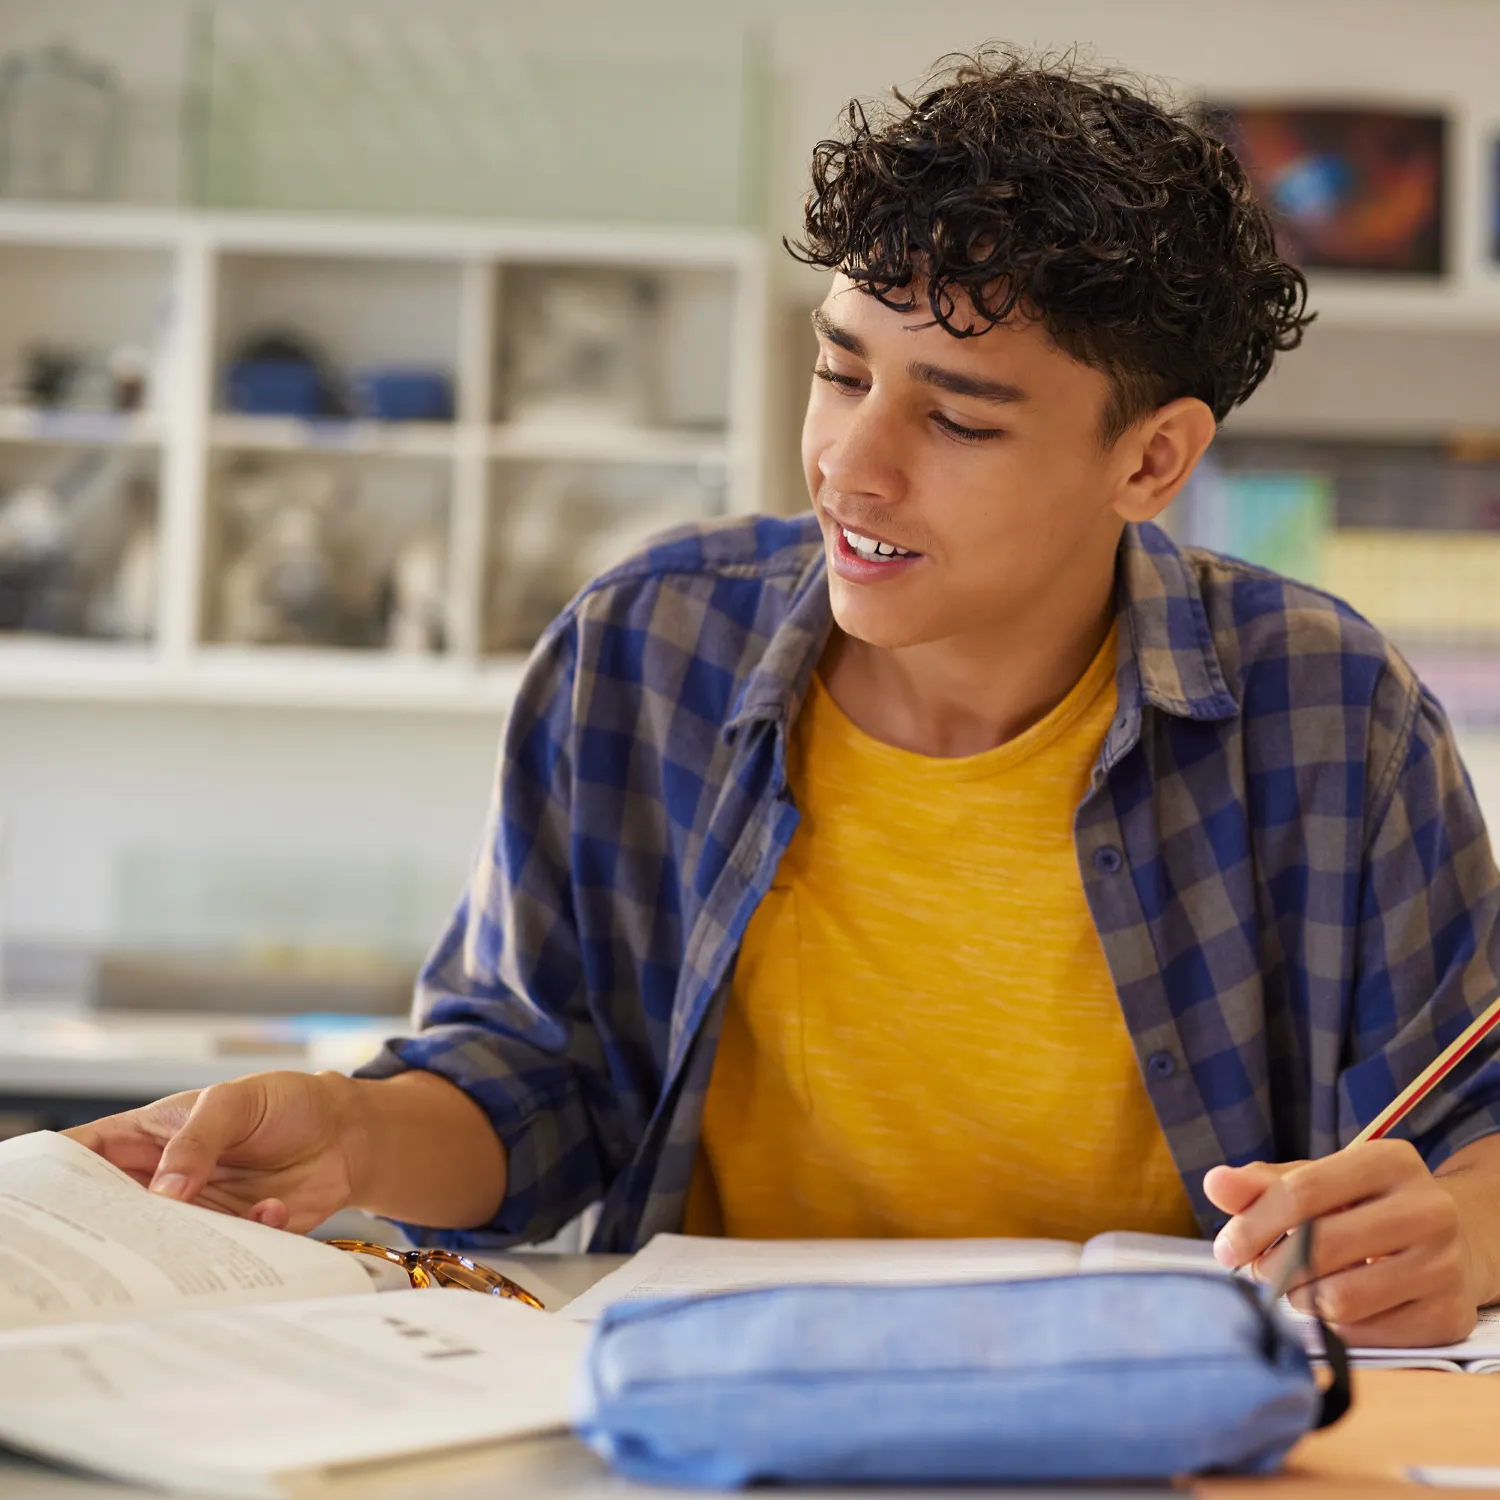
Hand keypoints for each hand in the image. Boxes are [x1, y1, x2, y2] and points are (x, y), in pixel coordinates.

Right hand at [64, 1070, 368, 1232]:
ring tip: (204, 1231)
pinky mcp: (234, 1236)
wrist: (346, 1132)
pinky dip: (242, 1241)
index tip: (51, 1206)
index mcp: (148, 1138)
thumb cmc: (285, 1103)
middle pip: (114, 1214)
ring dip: (180, 1246)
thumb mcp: (235, 1101)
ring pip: (163, 1244)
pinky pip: (222, 1254)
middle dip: (112, 1232)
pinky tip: (271, 1211)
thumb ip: (197, 1139)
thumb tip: (164, 1190)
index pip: (85, 1157)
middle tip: (121, 1243)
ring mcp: (196, 1211)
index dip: (59, 1179)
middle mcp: (164, 1181)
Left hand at [1203, 1140, 1479, 1347]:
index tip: (1226, 1249)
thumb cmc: (1367, 1208)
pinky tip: (1334, 1308)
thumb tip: (1214, 1183)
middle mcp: (1428, 1208)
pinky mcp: (1450, 1317)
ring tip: (1297, 1288)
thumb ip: (1263, 1185)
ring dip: (1300, 1300)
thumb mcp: (1319, 1183)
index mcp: (1390, 1161)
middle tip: (1261, 1272)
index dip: (1253, 1225)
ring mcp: (1445, 1265)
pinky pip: (1366, 1334)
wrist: (1458, 1243)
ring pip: (1340, 1298)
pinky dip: (1334, 1327)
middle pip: (1319, 1247)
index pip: (1303, 1192)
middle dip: (1272, 1267)